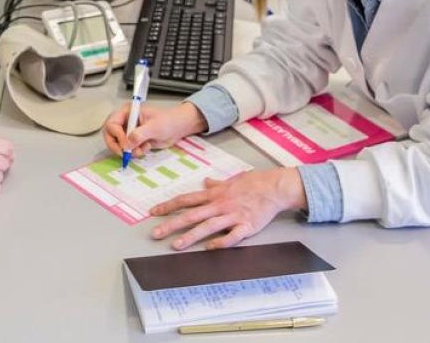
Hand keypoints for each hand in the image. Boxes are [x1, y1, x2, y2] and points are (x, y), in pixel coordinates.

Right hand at [103, 101, 207, 158]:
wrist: (179, 127)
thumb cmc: (169, 120)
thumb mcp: (154, 127)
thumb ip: (139, 135)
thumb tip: (127, 144)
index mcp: (128, 112)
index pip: (112, 124)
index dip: (117, 136)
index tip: (125, 144)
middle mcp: (126, 122)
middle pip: (110, 135)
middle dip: (117, 146)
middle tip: (124, 154)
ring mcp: (130, 132)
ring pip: (119, 144)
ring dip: (128, 151)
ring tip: (141, 150)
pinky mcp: (135, 141)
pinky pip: (128, 150)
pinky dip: (135, 152)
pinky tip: (146, 148)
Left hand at [148, 168, 306, 250]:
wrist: (276, 187)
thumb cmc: (255, 183)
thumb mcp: (232, 180)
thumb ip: (216, 185)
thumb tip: (205, 182)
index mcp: (214, 195)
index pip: (186, 200)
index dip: (168, 206)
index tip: (153, 212)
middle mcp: (220, 205)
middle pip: (191, 215)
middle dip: (171, 224)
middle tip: (155, 234)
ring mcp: (233, 216)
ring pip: (208, 226)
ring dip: (190, 236)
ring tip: (176, 246)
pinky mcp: (247, 226)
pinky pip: (232, 236)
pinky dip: (221, 242)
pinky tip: (209, 248)